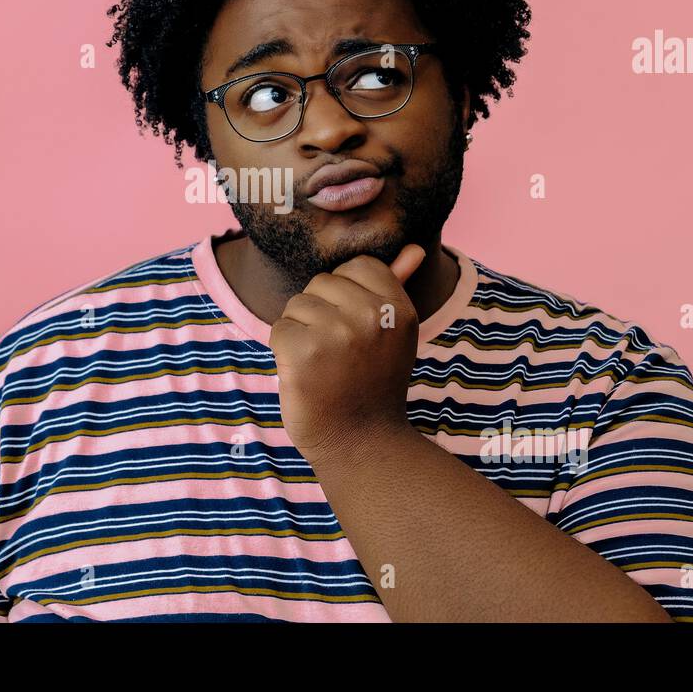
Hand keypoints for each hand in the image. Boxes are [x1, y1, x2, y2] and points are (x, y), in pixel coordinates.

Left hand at [269, 244, 426, 465]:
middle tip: (340, 353)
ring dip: (301, 333)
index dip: (347, 293)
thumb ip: (397, 285)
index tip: (356, 329)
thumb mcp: (394, 333)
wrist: (360, 443)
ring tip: (324, 364)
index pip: (359, 265)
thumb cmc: (371, 383)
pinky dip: (284, 352)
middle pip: (322, 281)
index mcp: (398, 308)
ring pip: (297, 304)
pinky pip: (279, 329)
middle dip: (321, 313)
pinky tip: (306, 375)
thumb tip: (413, 248)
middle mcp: (372, 317)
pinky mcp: (303, 353)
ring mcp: (337, 334)